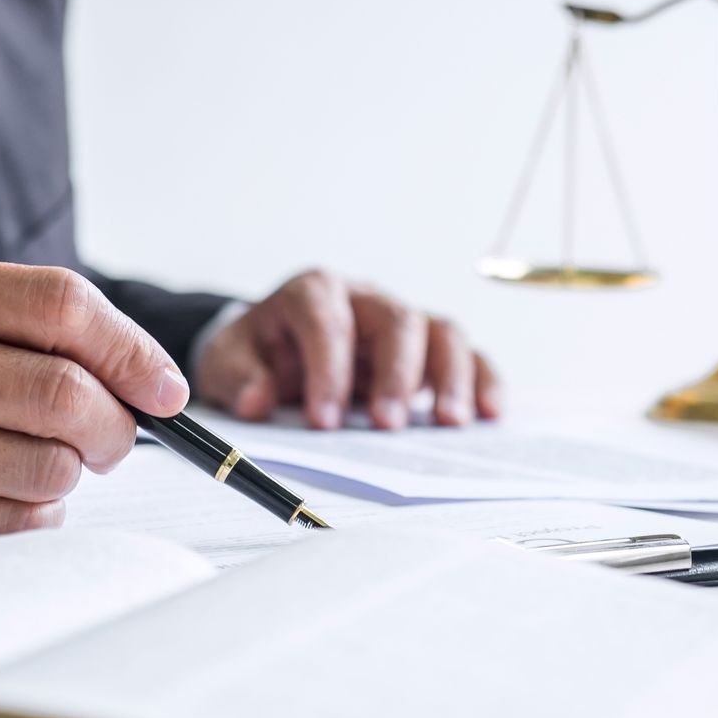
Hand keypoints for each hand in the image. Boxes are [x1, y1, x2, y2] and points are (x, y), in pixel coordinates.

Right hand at [0, 257, 188, 553]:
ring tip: (43, 459)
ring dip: (73, 473)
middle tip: (112, 437)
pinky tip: (2, 491)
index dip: (133, 350)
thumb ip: (28, 321)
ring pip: (50, 468)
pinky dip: (36, 512)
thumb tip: (150, 380)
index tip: (165, 387)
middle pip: (66, 396)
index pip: (61, 306)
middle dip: (116, 427)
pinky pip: (16, 521)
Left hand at [193, 269, 500, 430]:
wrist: (274, 350)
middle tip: (388, 425)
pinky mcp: (430, 349)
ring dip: (450, 377)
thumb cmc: (256, 354)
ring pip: (442, 331)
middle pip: (397, 320)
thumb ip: (238, 376)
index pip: (327, 320)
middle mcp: (365, 299)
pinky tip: (489, 414)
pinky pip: (469, 355)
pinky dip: (484, 380)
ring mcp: (403, 322)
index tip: (324, 421)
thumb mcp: (228, 362)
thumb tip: (256, 400)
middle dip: (396, 373)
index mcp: (312, 293)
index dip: (328, 369)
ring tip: (449, 423)